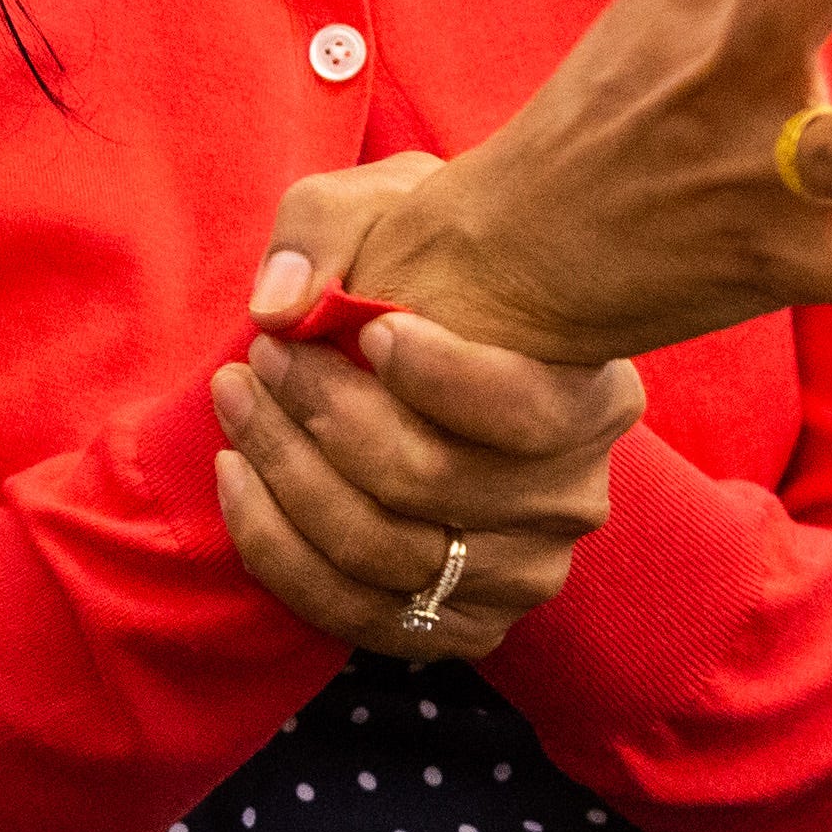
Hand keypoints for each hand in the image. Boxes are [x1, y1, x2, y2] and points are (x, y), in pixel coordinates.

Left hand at [204, 157, 641, 660]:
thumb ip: (328, 226)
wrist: (441, 352)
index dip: (442, 376)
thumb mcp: (385, 206)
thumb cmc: (423, 271)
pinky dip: (279, 548)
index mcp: (593, 398)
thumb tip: (281, 304)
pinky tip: (240, 477)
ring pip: (381, 551)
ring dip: (285, 475)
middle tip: (262, 356)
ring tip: (238, 402)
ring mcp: (521, 573)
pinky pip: (356, 613)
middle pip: (431, 482)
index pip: (525, 410)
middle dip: (323, 414)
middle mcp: (571, 498)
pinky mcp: (461, 624)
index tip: (370, 328)